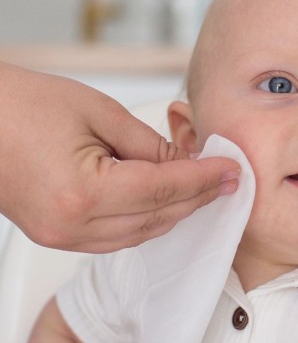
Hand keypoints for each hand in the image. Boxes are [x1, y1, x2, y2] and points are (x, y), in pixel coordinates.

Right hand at [0, 63, 239, 252]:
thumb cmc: (22, 105)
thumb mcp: (98, 112)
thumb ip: (149, 144)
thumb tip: (187, 163)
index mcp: (84, 192)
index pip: (165, 188)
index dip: (204, 179)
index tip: (231, 169)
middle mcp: (74, 225)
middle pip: (159, 216)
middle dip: (198, 197)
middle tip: (227, 179)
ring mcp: (64, 237)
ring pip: (143, 233)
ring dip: (177, 211)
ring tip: (204, 189)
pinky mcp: (59, 236)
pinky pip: (119, 238)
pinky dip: (149, 221)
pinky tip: (167, 203)